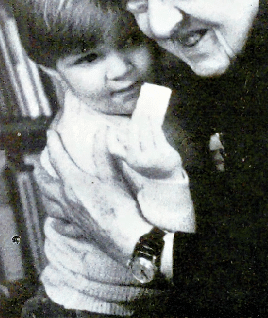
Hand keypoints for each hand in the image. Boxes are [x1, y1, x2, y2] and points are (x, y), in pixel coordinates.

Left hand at [45, 130, 150, 260]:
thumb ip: (103, 153)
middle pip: (45, 184)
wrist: (127, 238)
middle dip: (40, 171)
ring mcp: (70, 217)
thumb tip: (102, 131)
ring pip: (48, 204)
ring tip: (44, 187)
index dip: (53, 144)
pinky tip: (54, 219)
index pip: (58, 159)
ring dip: (43, 194)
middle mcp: (66, 200)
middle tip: (39, 163)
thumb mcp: (113, 176)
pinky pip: (61, 224)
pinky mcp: (78, 230)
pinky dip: (56, 220)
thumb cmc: (121, 206)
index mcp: (74, 183)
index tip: (50, 133)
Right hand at [107, 85, 182, 178]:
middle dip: (135, 120)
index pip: (114, 148)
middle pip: (133, 135)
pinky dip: (153, 122)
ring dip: (145, 118)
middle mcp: (138, 160)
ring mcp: (151, 157)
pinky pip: (156, 133)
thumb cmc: (148, 162)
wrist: (166, 176)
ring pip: (146, 132)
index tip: (109, 127)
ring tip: (146, 109)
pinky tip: (152, 116)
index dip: (109, 137)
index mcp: (129, 160)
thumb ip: (127, 145)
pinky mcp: (163, 152)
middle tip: (137, 109)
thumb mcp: (135, 157)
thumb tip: (120, 127)